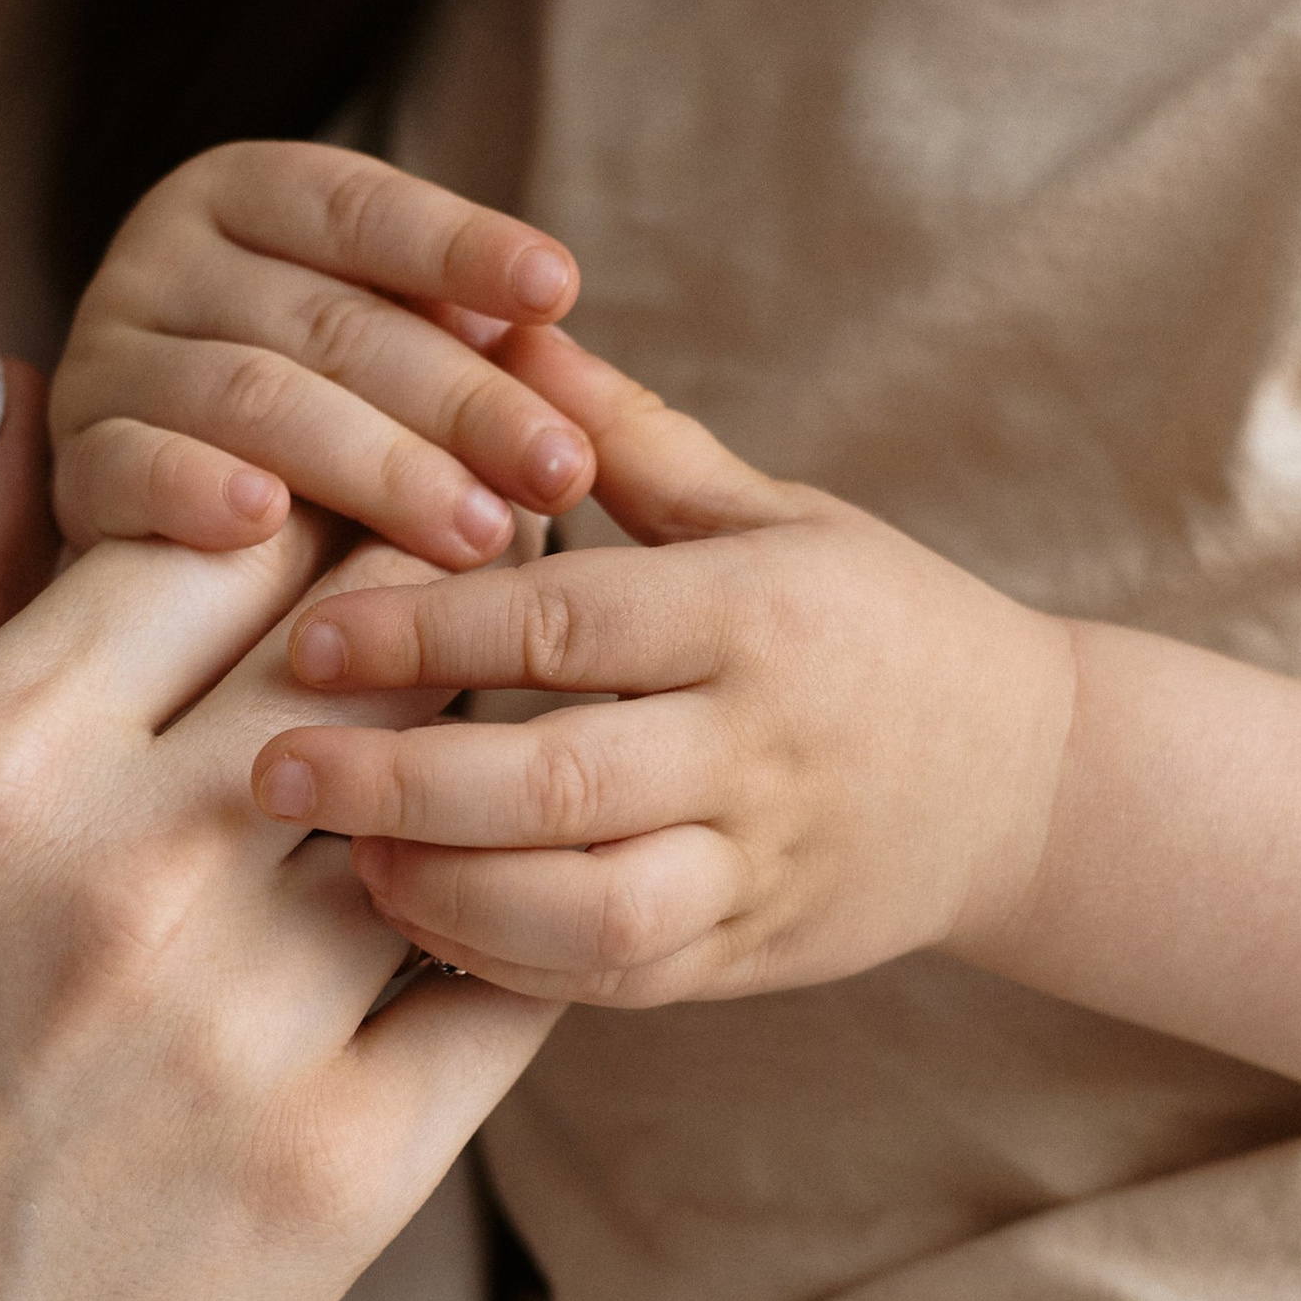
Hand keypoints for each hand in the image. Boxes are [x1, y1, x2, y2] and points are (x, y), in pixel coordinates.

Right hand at [0, 375, 557, 1300]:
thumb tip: (28, 379)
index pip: (220, 513)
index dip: (312, 479)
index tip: (355, 490)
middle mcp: (123, 868)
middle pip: (364, 628)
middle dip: (429, 577)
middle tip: (484, 562)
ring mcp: (246, 1026)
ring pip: (455, 790)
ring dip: (493, 737)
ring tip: (514, 716)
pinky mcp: (345, 1179)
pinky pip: (502, 984)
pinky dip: (518, 917)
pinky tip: (511, 892)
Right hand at [48, 140, 604, 573]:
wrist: (171, 521)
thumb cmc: (321, 417)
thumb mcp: (385, 348)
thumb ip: (452, 335)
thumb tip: (551, 344)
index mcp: (242, 195)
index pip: (360, 209)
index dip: (460, 246)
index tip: (559, 291)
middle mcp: (160, 259)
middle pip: (328, 321)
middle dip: (460, 401)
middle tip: (560, 468)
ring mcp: (105, 358)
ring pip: (252, 399)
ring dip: (376, 467)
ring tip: (477, 531)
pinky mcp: (71, 462)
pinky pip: (133, 469)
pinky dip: (198, 491)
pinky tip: (265, 520)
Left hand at [250, 341, 1078, 1005]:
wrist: (1029, 783)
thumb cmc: (872, 620)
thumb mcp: (769, 510)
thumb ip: (623, 437)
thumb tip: (495, 319)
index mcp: (757, 615)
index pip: (563, 624)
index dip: (422, 631)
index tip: (303, 638)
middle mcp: (760, 750)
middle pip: (554, 783)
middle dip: (397, 779)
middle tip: (271, 768)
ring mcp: (758, 868)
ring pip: (584, 910)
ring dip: (445, 891)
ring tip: (345, 855)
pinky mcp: (746, 962)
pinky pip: (608, 981)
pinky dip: (502, 959)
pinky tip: (418, 912)